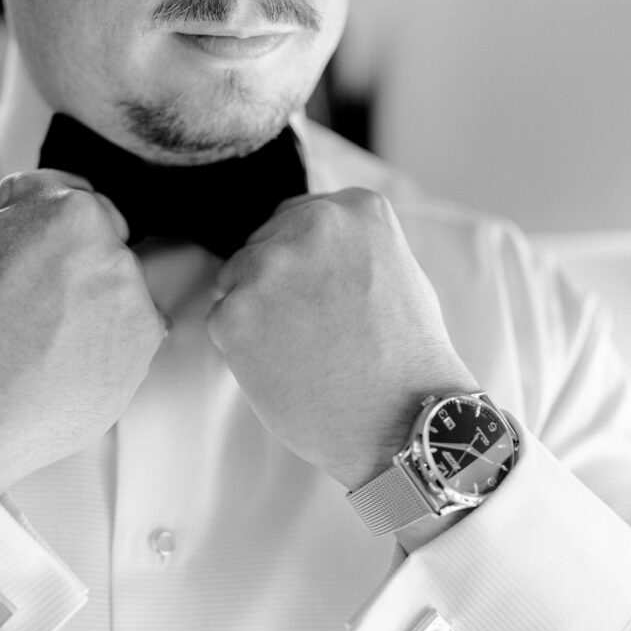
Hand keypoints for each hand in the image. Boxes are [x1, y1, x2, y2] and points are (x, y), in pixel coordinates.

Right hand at [0, 170, 165, 494]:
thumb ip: (24, 203)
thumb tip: (49, 191)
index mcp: (72, 214)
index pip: (87, 205)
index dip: (59, 238)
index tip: (43, 265)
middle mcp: (115, 254)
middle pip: (110, 251)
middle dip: (83, 273)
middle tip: (38, 310)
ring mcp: (136, 304)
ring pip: (126, 294)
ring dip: (101, 310)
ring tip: (49, 344)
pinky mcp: (146, 349)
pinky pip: (139, 336)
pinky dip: (114, 347)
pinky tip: (72, 363)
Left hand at [207, 187, 477, 490]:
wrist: (402, 421)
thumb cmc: (407, 359)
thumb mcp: (399, 272)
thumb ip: (351, 247)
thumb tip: (307, 246)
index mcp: (354, 209)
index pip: (296, 218)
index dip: (303, 265)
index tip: (321, 298)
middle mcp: (309, 226)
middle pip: (262, 245)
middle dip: (277, 285)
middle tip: (312, 333)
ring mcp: (267, 268)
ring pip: (236, 282)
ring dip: (257, 314)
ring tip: (303, 353)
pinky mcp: (234, 314)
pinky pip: (223, 322)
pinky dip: (244, 349)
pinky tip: (284, 370)